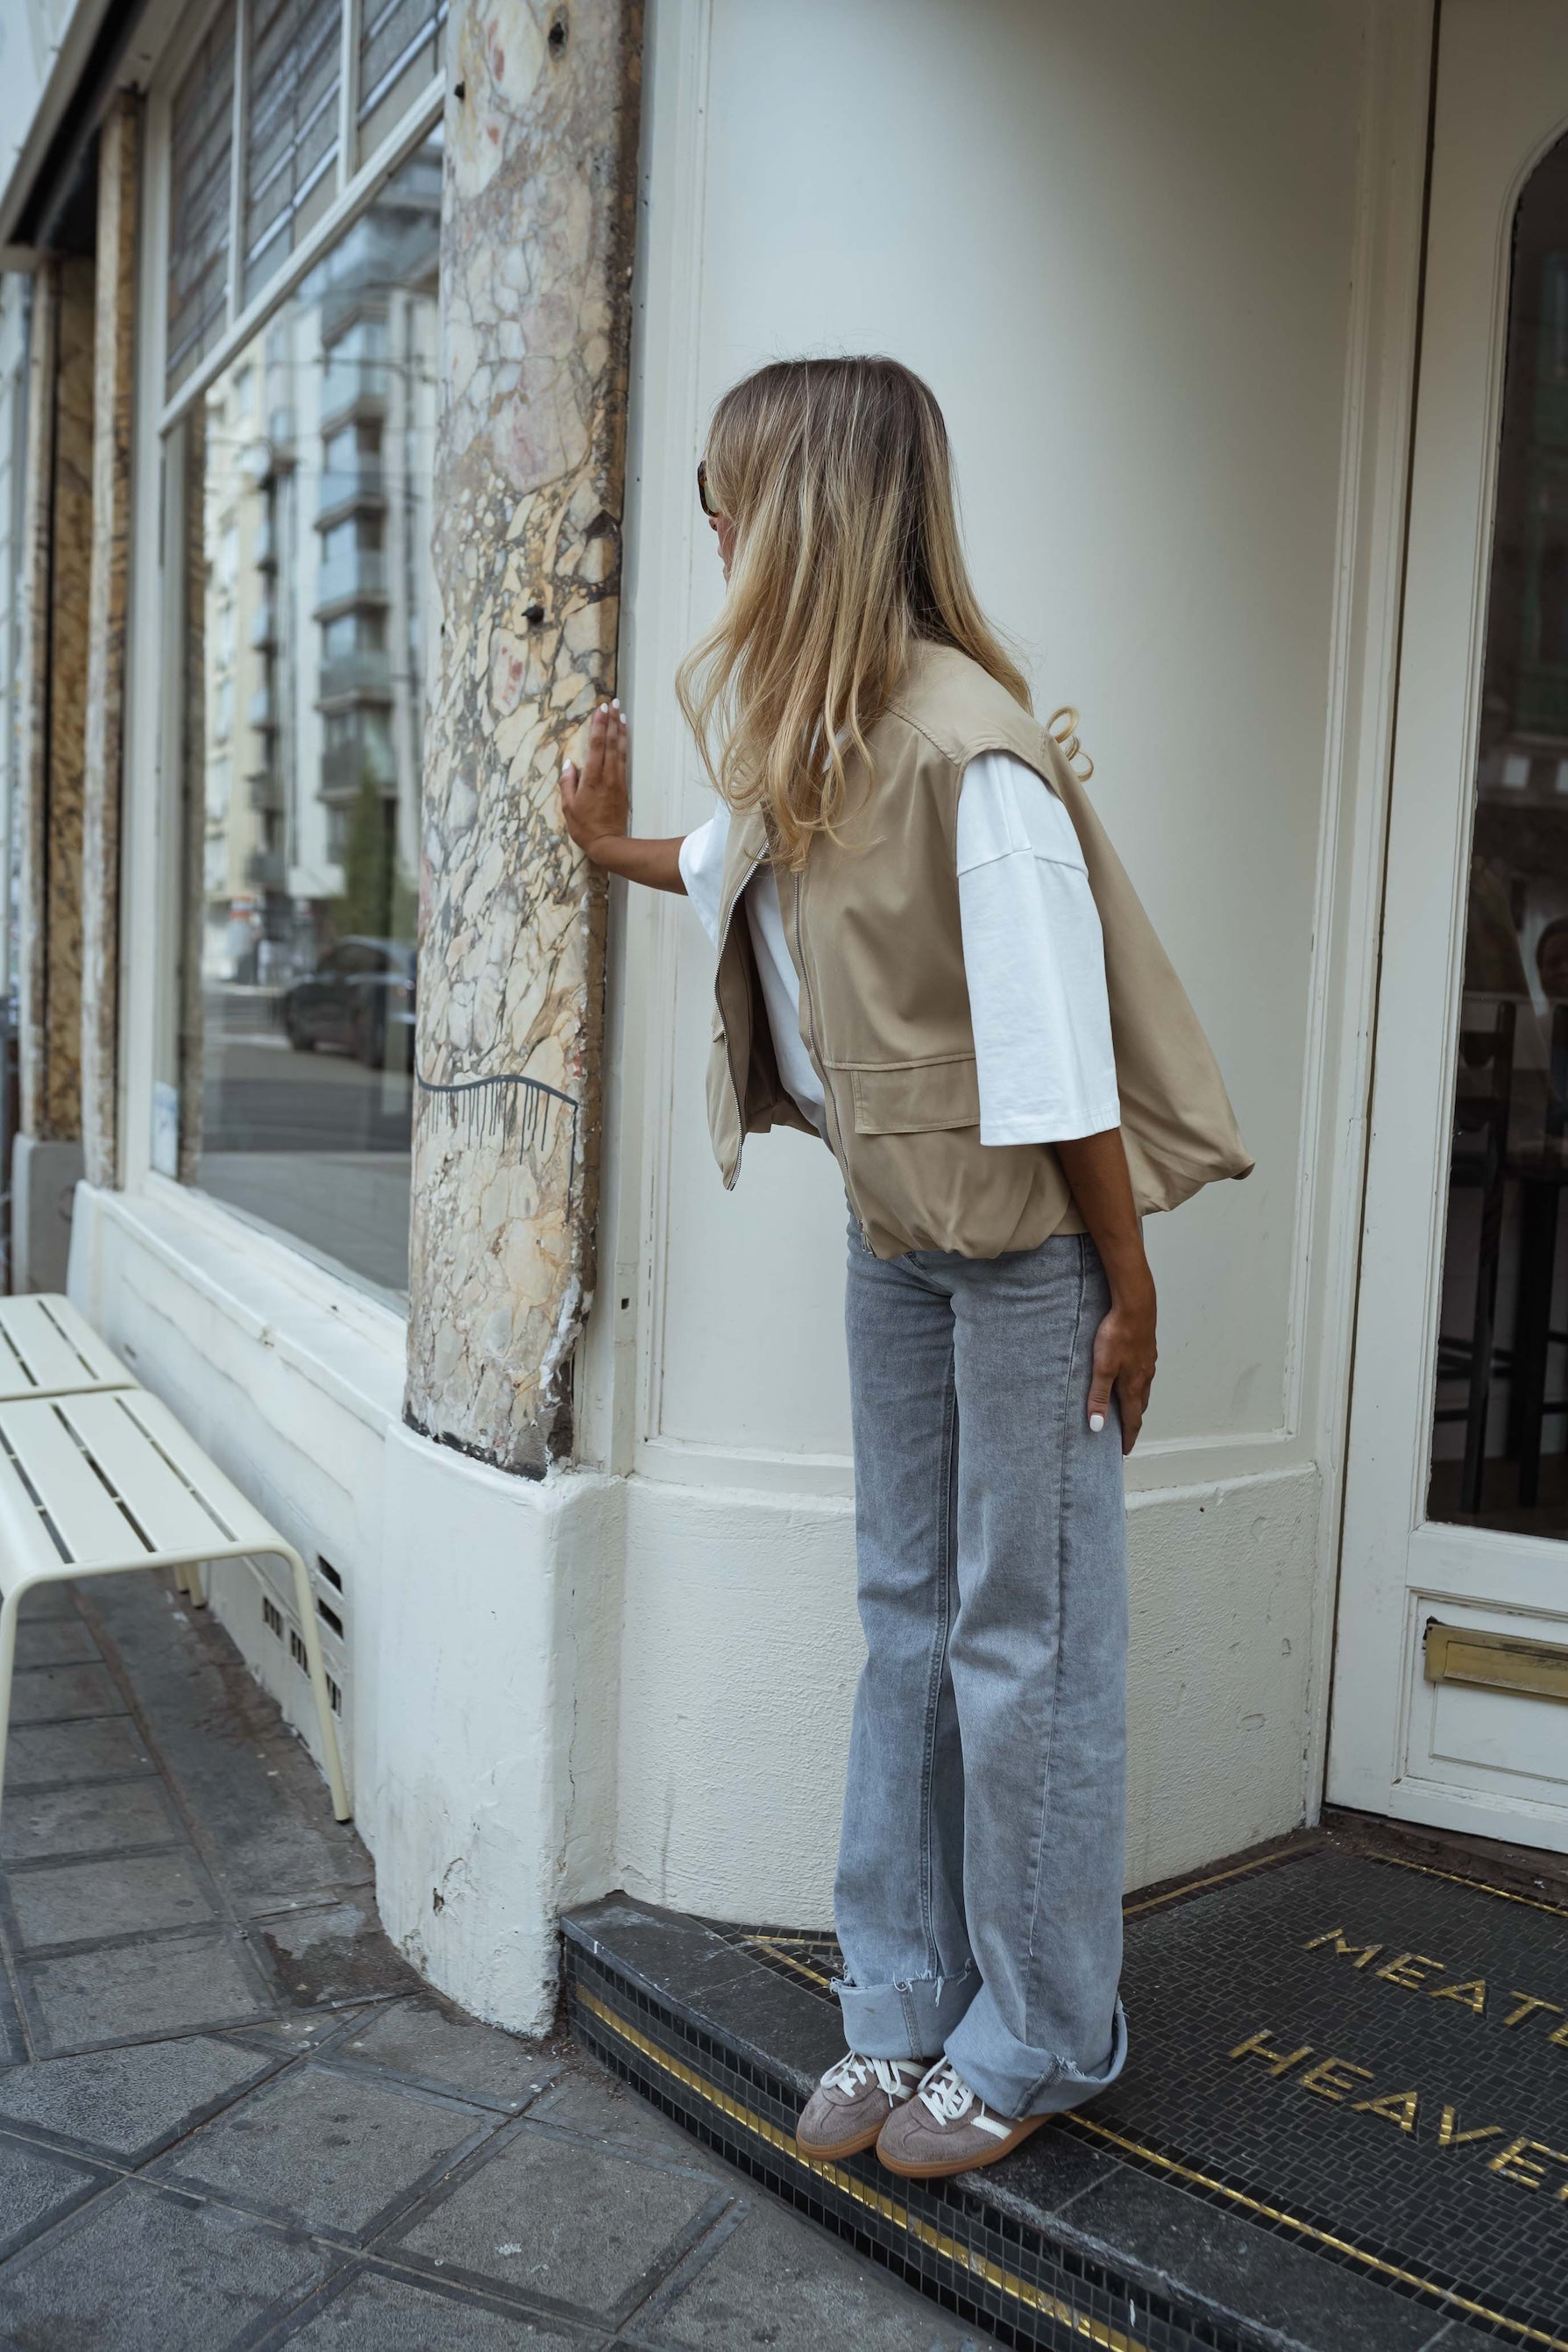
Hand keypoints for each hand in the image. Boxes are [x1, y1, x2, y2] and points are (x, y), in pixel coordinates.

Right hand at [561, 701, 628, 861]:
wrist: (608, 843)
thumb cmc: (585, 827)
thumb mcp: (568, 807)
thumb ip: (567, 783)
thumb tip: (569, 764)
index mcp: (591, 779)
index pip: (596, 745)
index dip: (598, 725)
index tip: (601, 709)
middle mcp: (606, 775)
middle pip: (610, 742)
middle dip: (611, 721)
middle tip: (613, 703)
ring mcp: (617, 780)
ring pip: (620, 749)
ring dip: (620, 730)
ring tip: (621, 714)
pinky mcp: (623, 786)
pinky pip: (623, 760)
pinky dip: (624, 745)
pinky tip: (623, 736)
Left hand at [1086, 1281, 1156, 1454]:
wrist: (1135, 1304)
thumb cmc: (1117, 1334)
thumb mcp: (1102, 1368)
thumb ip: (1098, 1396)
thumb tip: (1097, 1426)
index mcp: (1134, 1386)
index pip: (1132, 1420)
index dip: (1128, 1438)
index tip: (1125, 1451)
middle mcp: (1145, 1377)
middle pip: (1139, 1407)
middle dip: (1132, 1422)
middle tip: (1124, 1433)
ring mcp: (1148, 1362)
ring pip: (1143, 1389)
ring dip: (1135, 1402)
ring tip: (1126, 1408)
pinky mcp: (1147, 1348)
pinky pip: (1144, 1373)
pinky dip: (1137, 1383)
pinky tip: (1130, 1375)